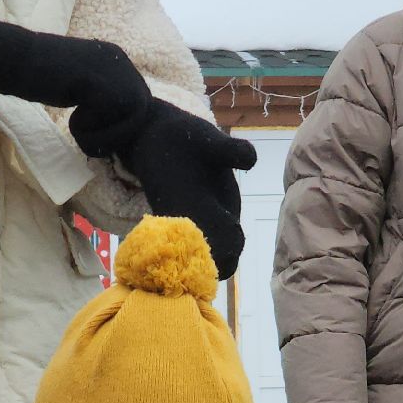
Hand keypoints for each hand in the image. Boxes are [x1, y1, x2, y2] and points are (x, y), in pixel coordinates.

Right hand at [0, 22, 151, 153]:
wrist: (14, 60)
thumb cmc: (38, 75)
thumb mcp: (81, 84)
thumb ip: (103, 96)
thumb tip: (118, 123)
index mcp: (116, 59)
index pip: (137, 101)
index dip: (119, 126)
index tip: (92, 133)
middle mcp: (121, 60)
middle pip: (140, 113)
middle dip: (116, 134)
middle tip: (85, 139)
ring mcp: (113, 69)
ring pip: (129, 121)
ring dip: (104, 136)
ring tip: (76, 128)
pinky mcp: (100, 82)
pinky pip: (112, 123)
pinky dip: (91, 133)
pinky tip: (70, 120)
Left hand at [117, 101, 257, 279]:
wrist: (151, 131)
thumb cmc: (184, 133)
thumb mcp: (210, 140)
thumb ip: (229, 150)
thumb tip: (251, 160)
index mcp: (227, 202)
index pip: (234, 241)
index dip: (226, 256)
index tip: (212, 265)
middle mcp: (211, 215)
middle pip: (215, 254)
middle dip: (205, 265)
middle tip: (189, 272)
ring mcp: (187, 218)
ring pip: (194, 251)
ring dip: (186, 262)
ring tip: (172, 269)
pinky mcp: (164, 216)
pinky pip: (171, 242)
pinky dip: (168, 252)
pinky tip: (158, 256)